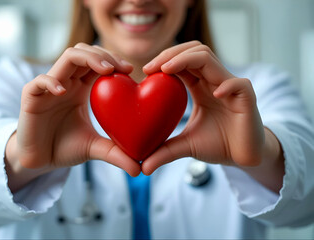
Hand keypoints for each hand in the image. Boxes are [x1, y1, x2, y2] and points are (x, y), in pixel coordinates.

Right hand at [14, 43, 140, 176]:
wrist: (40, 161)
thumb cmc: (66, 148)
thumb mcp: (95, 148)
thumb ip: (116, 153)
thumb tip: (139, 169)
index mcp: (81, 88)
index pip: (97, 62)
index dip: (113, 61)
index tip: (131, 71)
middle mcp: (66, 82)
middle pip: (84, 52)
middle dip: (104, 55)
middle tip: (121, 67)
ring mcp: (48, 88)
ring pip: (66, 58)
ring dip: (87, 58)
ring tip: (105, 70)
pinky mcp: (31, 99)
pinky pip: (38, 82)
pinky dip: (51, 82)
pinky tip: (64, 92)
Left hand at [141, 41, 265, 174]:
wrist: (244, 158)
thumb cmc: (218, 145)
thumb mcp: (186, 146)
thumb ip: (164, 151)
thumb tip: (143, 168)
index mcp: (200, 86)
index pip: (182, 62)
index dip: (164, 60)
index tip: (145, 71)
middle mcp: (214, 81)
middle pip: (194, 51)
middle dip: (171, 54)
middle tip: (151, 67)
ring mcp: (230, 87)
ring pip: (209, 58)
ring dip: (187, 59)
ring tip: (168, 70)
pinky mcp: (247, 98)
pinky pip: (238, 84)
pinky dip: (226, 86)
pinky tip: (213, 95)